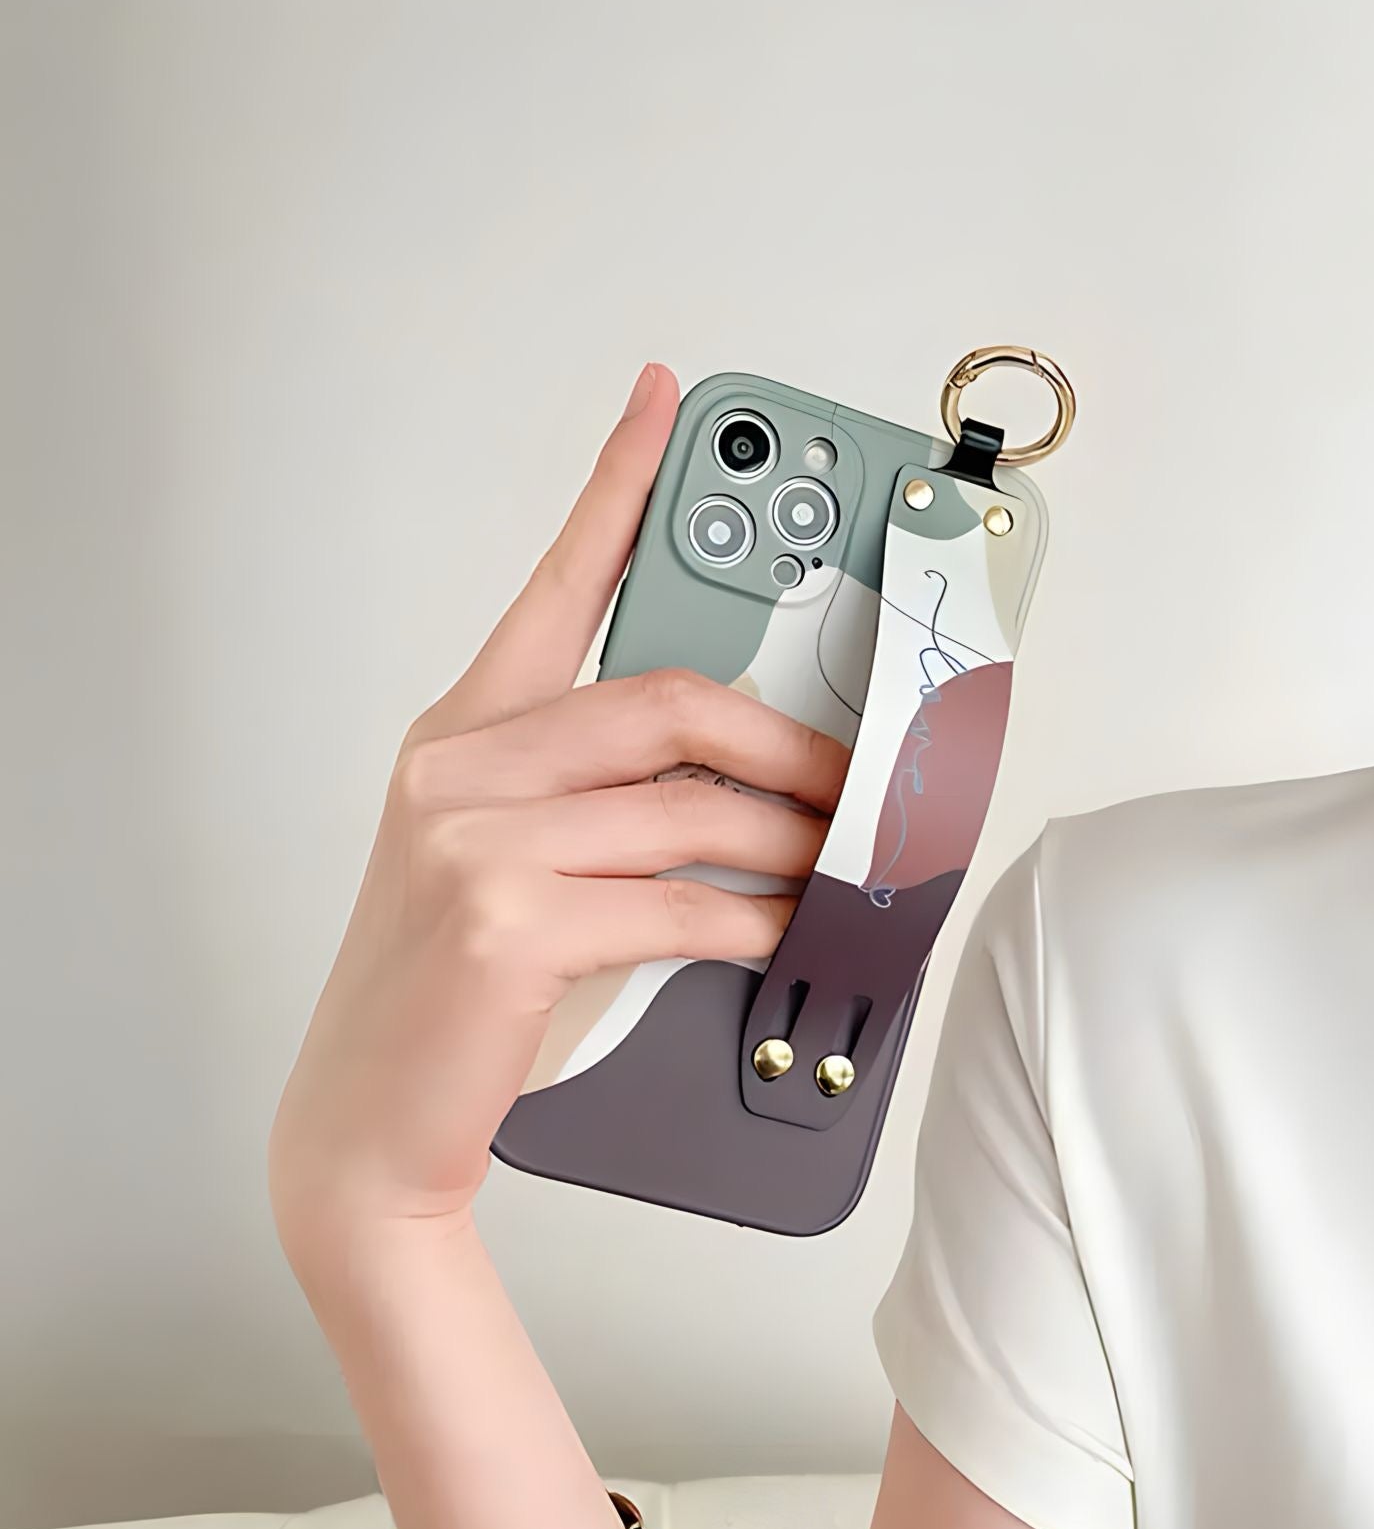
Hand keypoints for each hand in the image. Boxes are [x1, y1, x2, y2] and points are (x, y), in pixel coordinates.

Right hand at [269, 363, 848, 1246]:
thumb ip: (597, 795)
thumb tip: (741, 774)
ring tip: (839, 860)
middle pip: (664, 699)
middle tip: (853, 772)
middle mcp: (458, 766)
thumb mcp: (509, 857)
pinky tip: (783, 930)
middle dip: (782, 738)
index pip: (554, 582)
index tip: (662, 406)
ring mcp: (473, 842)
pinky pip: (680, 900)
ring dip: (789, 838)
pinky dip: (754, 917)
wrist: (364, 1122)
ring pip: (687, 803)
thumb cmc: (452, 987)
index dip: (615, 485)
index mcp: (462, 733)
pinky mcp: (504, 923)